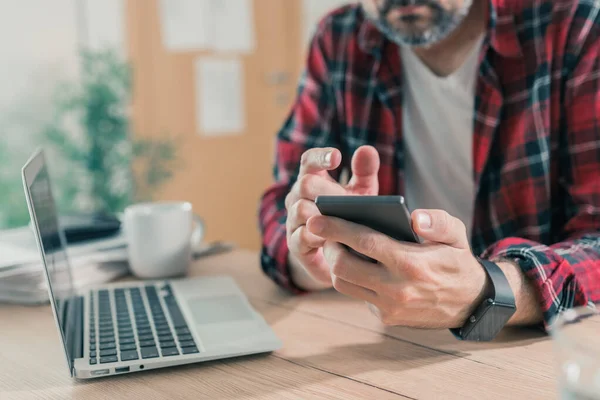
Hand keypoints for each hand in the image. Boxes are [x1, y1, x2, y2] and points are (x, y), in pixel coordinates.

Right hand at [285, 146, 379, 288]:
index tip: (337, 157)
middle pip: (304, 184)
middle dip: (326, 190)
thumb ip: (365, 172)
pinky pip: (300, 237)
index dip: (320, 156)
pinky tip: (332, 239)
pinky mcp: (295, 244)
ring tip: (339, 218)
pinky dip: (317, 237)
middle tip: (345, 199)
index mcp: (313, 180)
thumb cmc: (350, 218)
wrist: (342, 255)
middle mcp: (298, 197)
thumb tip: (366, 149)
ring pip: (300, 209)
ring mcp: (294, 220)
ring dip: (321, 214)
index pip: (309, 161)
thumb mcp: (362, 193)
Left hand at [307, 209, 487, 328]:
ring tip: (337, 247)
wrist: (470, 303)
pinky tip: (358, 265)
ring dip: (335, 264)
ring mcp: (389, 307)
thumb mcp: (456, 234)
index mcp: (411, 263)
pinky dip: (353, 279)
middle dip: (328, 246)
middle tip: (326, 232)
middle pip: (343, 266)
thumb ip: (437, 222)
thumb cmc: (456, 260)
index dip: (335, 229)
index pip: (364, 242)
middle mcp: (396, 289)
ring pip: (344, 284)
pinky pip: (358, 295)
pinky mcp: (386, 318)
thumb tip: (414, 217)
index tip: (315, 219)